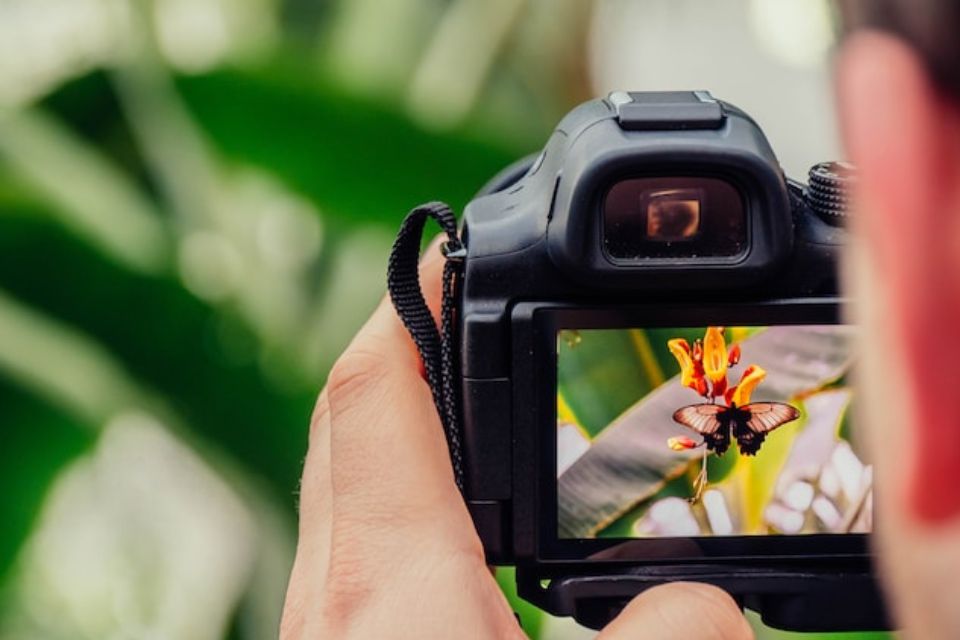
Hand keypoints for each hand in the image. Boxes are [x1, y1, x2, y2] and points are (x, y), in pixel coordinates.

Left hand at [280, 241, 752, 638]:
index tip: (457, 255)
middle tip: (467, 314)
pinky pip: (353, 536)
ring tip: (472, 403)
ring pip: (343, 478)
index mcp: (392, 580)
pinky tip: (455, 526)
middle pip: (350, 419)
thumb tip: (715, 601)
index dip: (415, 305)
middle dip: (407, 348)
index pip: (376, 390)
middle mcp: (337, 588)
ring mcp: (324, 619)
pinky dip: (399, 494)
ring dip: (401, 422)